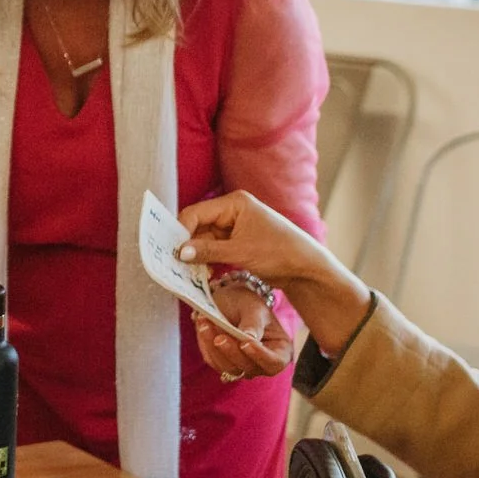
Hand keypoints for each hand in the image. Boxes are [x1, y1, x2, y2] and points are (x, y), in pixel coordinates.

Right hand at [177, 191, 370, 356]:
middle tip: (175, 264)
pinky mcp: (237, 243)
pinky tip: (202, 274)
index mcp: (234, 203)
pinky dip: (207, 261)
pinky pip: (214, 249)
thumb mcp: (240, 252)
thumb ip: (208, 250)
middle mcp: (232, 212)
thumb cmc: (279, 252)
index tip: (172, 251)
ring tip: (188, 273)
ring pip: (204, 240)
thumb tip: (180, 252)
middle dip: (188, 245)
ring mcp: (235, 228)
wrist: (306, 269)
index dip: (182, 231)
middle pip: (198, 226)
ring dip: (196, 256)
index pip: (197, 212)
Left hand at [193, 278, 291, 380]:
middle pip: (248, 367)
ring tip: (206, 323)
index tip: (245, 343)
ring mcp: (241, 366)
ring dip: (214, 348)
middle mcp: (261, 363)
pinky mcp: (221, 363)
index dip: (260, 356)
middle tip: (219, 336)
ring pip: (227, 367)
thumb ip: (253, 323)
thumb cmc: (248, 303)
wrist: (229, 301)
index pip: (274, 362)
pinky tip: (203, 326)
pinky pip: (213, 360)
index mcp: (279, 350)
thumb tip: (249, 338)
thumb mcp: (254, 307)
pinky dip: (206, 344)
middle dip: (232, 351)